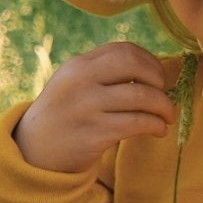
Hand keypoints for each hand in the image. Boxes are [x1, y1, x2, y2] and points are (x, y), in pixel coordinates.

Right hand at [12, 43, 176, 172]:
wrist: (34, 151)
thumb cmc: (64, 115)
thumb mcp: (73, 84)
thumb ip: (104, 73)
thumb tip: (155, 71)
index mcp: (77, 65)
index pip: (123, 50)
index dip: (149, 61)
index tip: (157, 76)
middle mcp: (81, 81)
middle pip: (134, 65)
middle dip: (158, 78)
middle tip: (164, 93)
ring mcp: (87, 107)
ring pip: (142, 97)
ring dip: (164, 106)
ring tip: (168, 116)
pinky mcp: (95, 134)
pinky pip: (138, 123)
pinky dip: (156, 125)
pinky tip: (159, 130)